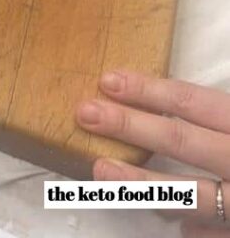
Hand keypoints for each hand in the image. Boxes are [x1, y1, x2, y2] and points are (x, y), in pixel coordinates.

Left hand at [76, 70, 229, 234]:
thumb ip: (216, 116)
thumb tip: (168, 104)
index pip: (190, 101)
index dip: (147, 90)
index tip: (107, 81)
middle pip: (181, 139)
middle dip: (129, 125)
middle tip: (86, 113)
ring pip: (189, 194)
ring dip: (141, 182)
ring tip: (101, 171)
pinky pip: (212, 233)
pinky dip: (192, 228)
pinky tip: (177, 226)